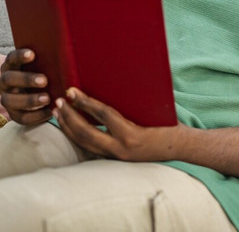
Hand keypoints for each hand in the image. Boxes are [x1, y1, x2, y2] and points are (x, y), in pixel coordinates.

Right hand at [0, 48, 52, 124]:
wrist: (38, 94)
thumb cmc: (42, 74)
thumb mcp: (42, 66)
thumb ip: (47, 60)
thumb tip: (64, 52)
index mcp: (10, 66)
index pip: (11, 58)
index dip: (20, 56)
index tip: (32, 54)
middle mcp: (4, 82)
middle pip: (9, 79)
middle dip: (27, 79)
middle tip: (44, 80)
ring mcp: (7, 99)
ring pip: (12, 100)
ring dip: (30, 100)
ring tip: (47, 98)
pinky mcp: (14, 114)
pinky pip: (22, 117)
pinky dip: (36, 116)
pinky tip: (49, 111)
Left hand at [53, 87, 185, 161]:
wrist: (180, 146)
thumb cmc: (168, 121)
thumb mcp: (151, 108)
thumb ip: (131, 100)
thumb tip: (111, 79)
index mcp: (132, 134)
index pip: (103, 115)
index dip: (85, 102)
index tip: (71, 91)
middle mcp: (122, 149)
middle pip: (87, 133)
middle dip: (69, 117)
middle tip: (59, 101)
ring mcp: (117, 157)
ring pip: (85, 144)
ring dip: (69, 127)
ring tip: (59, 112)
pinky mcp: (115, 159)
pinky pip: (90, 148)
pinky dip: (77, 137)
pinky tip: (69, 126)